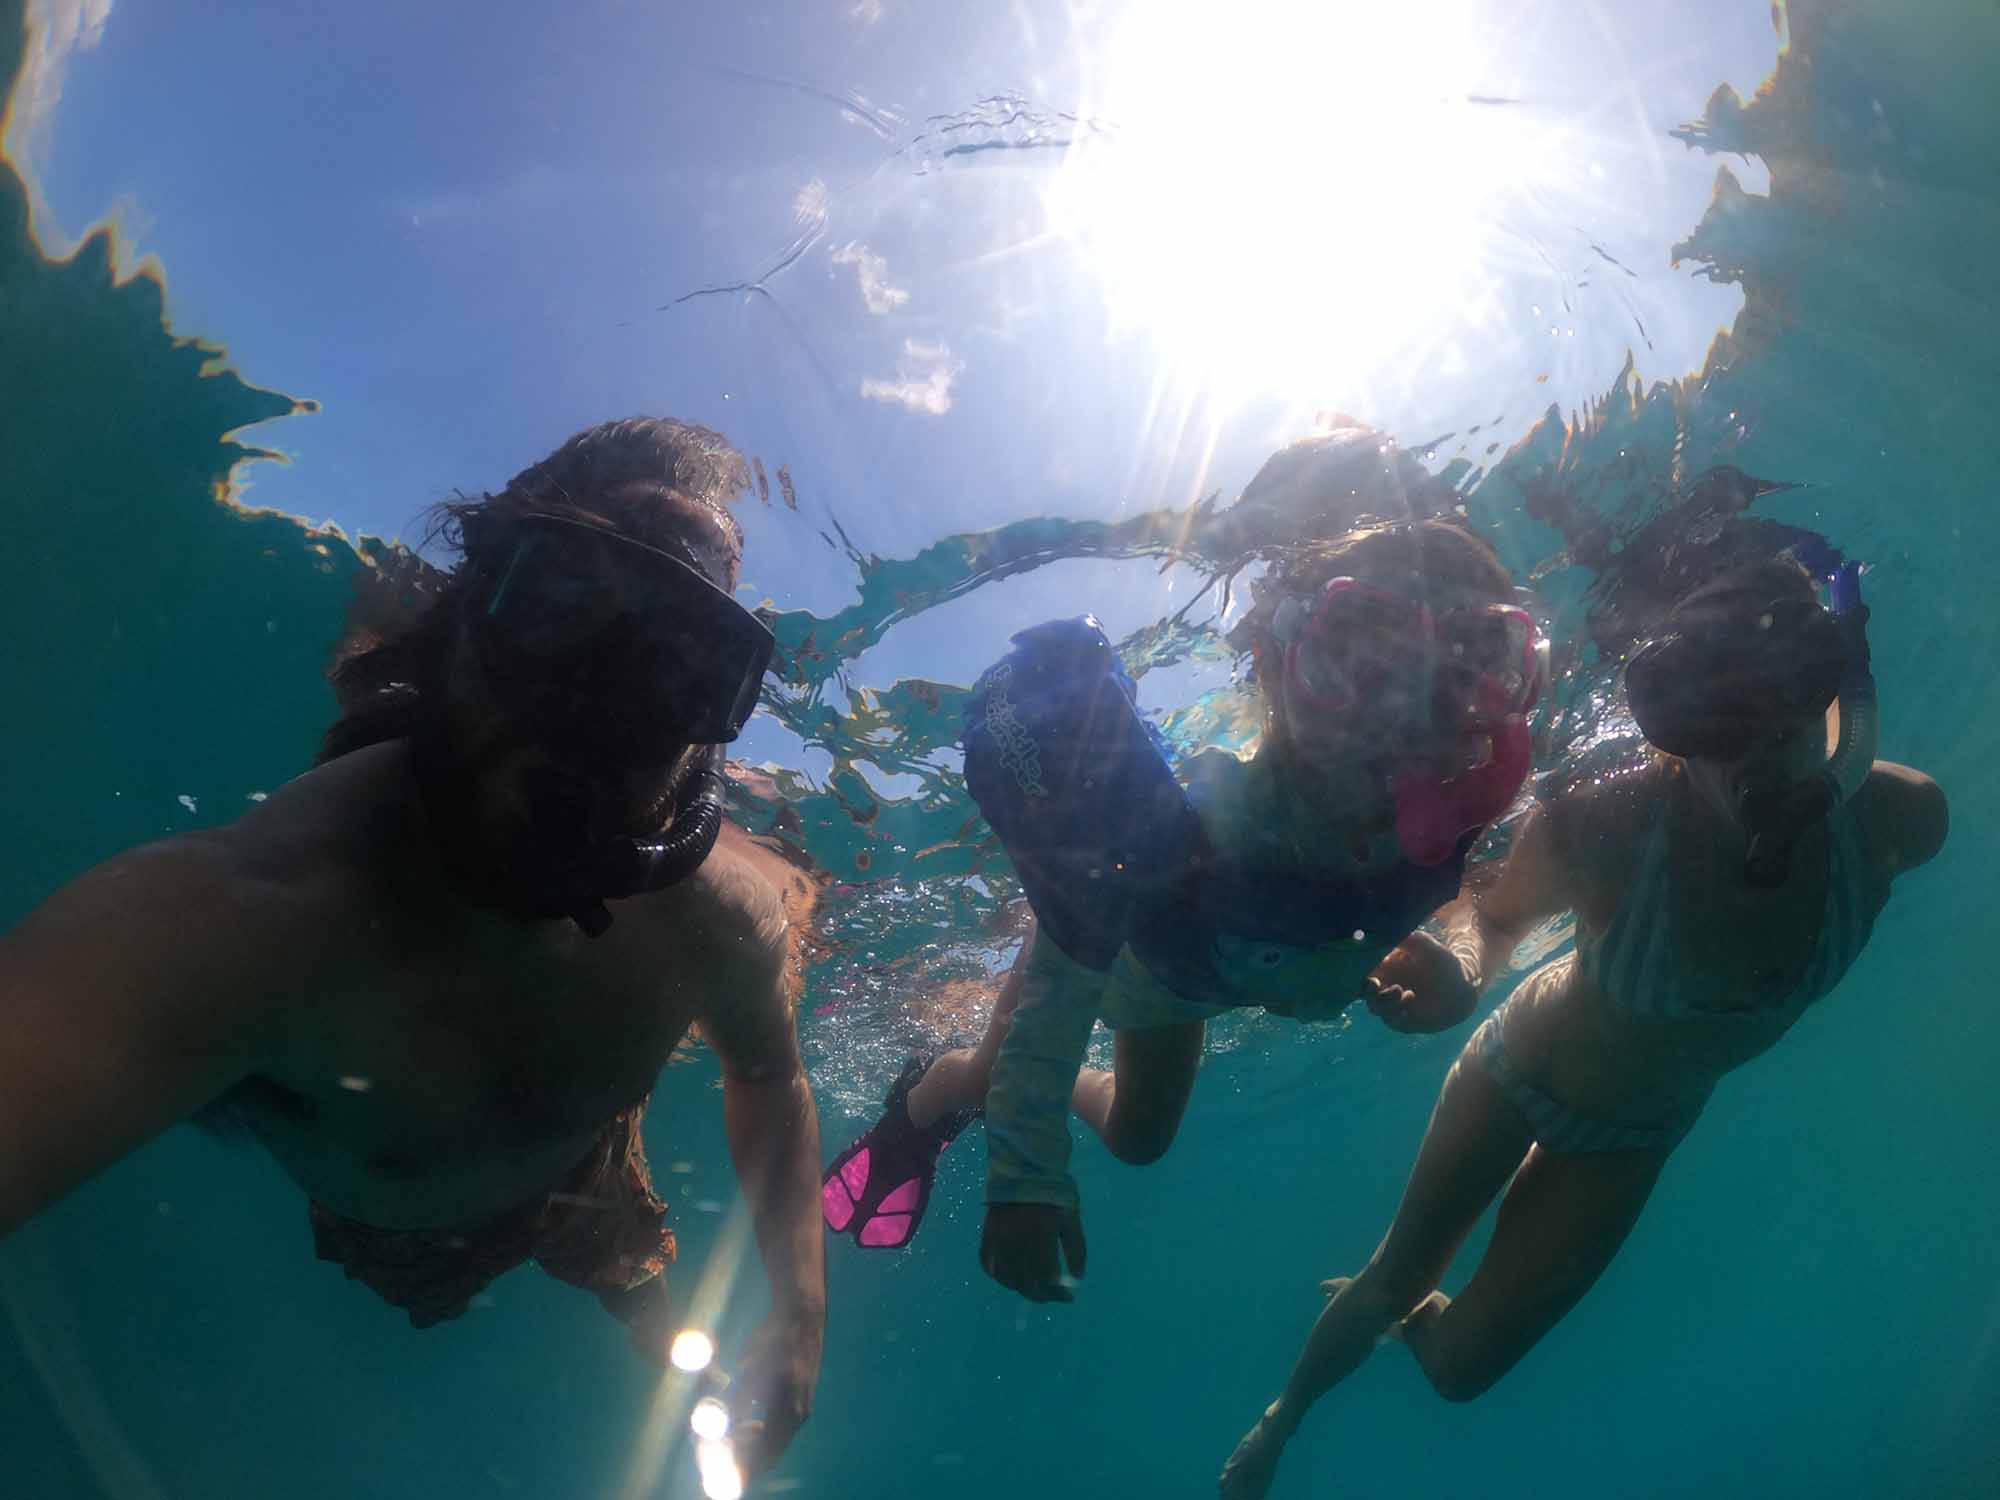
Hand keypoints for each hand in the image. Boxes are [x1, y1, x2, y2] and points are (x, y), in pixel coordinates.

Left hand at [729, 1306, 822, 1476]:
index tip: (727, 1474)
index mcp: (786, 1413)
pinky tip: (749, 1418)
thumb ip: (736, 1403)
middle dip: (747, 1458)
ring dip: (755, 1443)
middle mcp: (799, 1416)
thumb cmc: (773, 1341)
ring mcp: (803, 1407)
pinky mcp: (802, 1397)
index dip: (744, 1468)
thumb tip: (720, 1430)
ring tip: (732, 1435)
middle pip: (772, 1452)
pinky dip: (764, 1430)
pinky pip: (782, 1425)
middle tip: (725, 1455)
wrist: (801, 1317)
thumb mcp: (749, 1372)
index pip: (764, 1456)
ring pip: (777, 1439)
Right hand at [979, 1201, 1086, 1302]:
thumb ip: (1077, 1249)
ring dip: (1021, 1289)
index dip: (1058, 1293)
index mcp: (1042, 1235)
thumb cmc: (1054, 1193)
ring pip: (1007, 1277)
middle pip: (1026, 1282)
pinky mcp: (987, 1234)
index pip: (1048, 1277)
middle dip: (1042, 1295)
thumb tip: (1077, 1279)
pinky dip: (999, 1276)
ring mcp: (1000, 1238)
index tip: (1068, 1297)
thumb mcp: (1071, 1218)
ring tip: (1034, 1289)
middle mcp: (1018, 1240)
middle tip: (1052, 1296)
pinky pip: (988, 1264)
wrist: (1025, 1168)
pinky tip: (1011, 1278)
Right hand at [1361, 930, 1477, 1033]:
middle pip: (1361, 991)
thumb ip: (1402, 937)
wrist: (1461, 988)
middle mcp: (1383, 986)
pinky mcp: (1401, 1020)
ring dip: (1384, 1001)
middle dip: (1366, 989)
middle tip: (1375, 984)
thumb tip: (1381, 929)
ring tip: (1405, 993)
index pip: (1359, 969)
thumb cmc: (1441, 963)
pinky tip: (1409, 1001)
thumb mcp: (1422, 944)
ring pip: (1374, 1006)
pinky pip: (1389, 1020)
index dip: (1355, 970)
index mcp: (1383, 966)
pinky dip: (1395, 1013)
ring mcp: (1391, 1004)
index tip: (1365, 968)